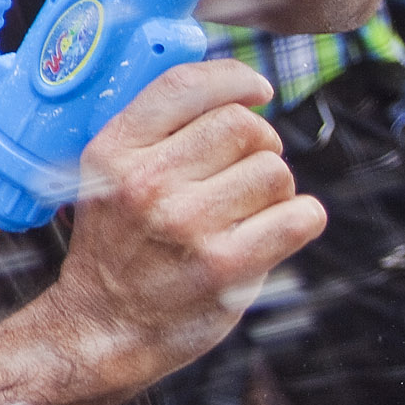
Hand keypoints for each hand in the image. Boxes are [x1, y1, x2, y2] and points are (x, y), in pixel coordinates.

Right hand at [40, 60, 323, 383]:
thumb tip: (230, 91)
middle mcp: (146, 183)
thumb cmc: (116, 248)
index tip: (255, 91)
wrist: (104, 326)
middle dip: (259, 143)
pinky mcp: (226, 266)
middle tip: (245, 169)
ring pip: (276, 171)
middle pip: (244, 125)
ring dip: (275, 188)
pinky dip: (299, 220)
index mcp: (112, 153)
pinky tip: (272, 230)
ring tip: (247, 210)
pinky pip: (300, 216)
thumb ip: (152, 133)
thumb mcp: (105, 178)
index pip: (184, 85)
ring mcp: (186, 225)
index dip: (234, 78)